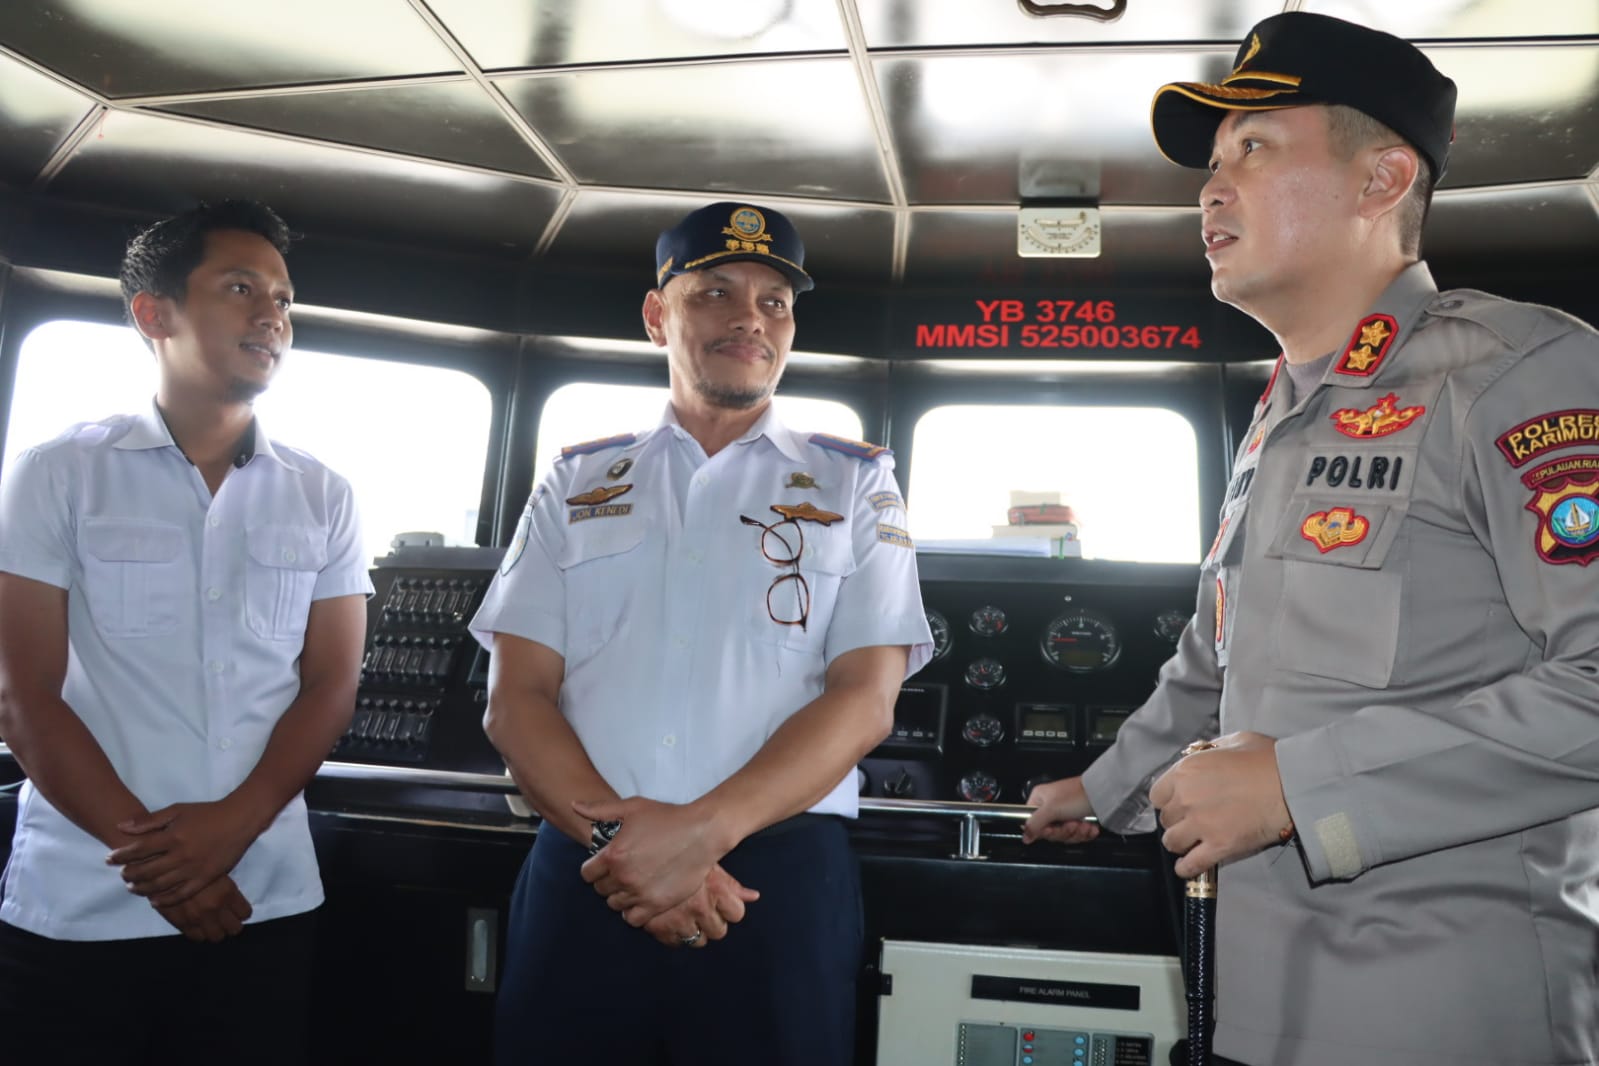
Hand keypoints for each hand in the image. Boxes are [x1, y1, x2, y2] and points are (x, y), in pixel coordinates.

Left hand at [107, 801, 255, 905]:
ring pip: (160, 885)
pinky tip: (155, 900)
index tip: (110, 859)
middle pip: (146, 871)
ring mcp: (193, 869)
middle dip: (129, 874)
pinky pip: (181, 894)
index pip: (138, 850)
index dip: (121, 856)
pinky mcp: (205, 878)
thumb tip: (122, 827)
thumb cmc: (207, 813)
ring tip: (133, 888)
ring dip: (142, 889)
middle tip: (122, 875)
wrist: (239, 820)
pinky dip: (165, 900)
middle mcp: (181, 855)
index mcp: (172, 836)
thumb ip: (150, 821)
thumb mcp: (178, 810)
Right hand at [153, 875, 252, 942]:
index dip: (242, 912)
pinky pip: (197, 937)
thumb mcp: (217, 870)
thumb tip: (235, 903)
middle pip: (233, 929)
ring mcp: (197, 918)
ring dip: (217, 930)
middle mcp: (214, 908)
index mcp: (227, 892)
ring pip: (216, 937)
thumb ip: (228, 889)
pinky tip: (199, 924)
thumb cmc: (193, 863)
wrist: (162, 866)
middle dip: (232, 924)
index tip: (238, 910)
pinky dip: (200, 932)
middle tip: (228, 918)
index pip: (245, 914)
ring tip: (213, 923)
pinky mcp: (182, 923)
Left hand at [575, 797, 719, 927]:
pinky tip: (641, 898)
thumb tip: (574, 806)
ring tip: (633, 885)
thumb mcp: (632, 807)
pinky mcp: (656, 904)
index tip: (606, 864)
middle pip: (601, 890)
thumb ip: (600, 809)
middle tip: (623, 872)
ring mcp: (639, 893)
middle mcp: (622, 876)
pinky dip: (633, 912)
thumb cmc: (667, 817)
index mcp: (613, 854)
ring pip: (615, 904)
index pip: (587, 874)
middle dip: (608, 880)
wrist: (702, 833)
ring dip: (620, 896)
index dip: (595, 868)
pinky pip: (632, 919)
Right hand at [641, 863, 760, 948]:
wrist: (643, 853)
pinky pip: (675, 943)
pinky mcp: (657, 928)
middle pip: (718, 931)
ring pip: (697, 940)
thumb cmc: (680, 854)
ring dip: (694, 929)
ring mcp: (678, 920)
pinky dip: (675, 934)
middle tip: (702, 907)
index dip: (730, 907)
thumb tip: (754, 896)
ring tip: (687, 913)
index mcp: (715, 889)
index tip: (720, 901)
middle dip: (713, 921)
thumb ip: (731, 884)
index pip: (737, 913)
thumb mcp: (707, 863)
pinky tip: (672, 920)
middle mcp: (699, 907)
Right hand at [1022, 776, 1100, 845]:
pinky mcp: (1077, 819)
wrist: (1103, 793)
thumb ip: (1034, 824)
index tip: (1052, 829)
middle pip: (1050, 831)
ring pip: (1064, 835)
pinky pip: (1076, 834)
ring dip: (1077, 833)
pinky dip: (1084, 833)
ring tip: (1084, 825)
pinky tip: (1090, 827)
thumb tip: (1025, 836)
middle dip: (1064, 831)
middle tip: (1072, 824)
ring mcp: (1064, 813)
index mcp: (1040, 800)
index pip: (1033, 823)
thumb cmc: (1078, 794)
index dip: (1044, 831)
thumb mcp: (1051, 810)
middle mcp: (1050, 806)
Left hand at [1149, 731, 1290, 878]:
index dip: (1168, 800)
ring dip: (1180, 844)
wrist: (1294, 785)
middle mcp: (1187, 798)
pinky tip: (1188, 866)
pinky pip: (1190, 865)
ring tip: (1190, 843)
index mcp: (1186, 770)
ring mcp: (1201, 824)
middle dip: (1176, 821)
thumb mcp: (1234, 741)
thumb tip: (1202, 754)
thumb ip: (1211, 749)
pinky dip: (1186, 868)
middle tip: (1190, 822)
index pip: (1157, 794)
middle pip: (1165, 819)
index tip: (1178, 804)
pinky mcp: (1218, 846)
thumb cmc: (1267, 760)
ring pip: (1172, 842)